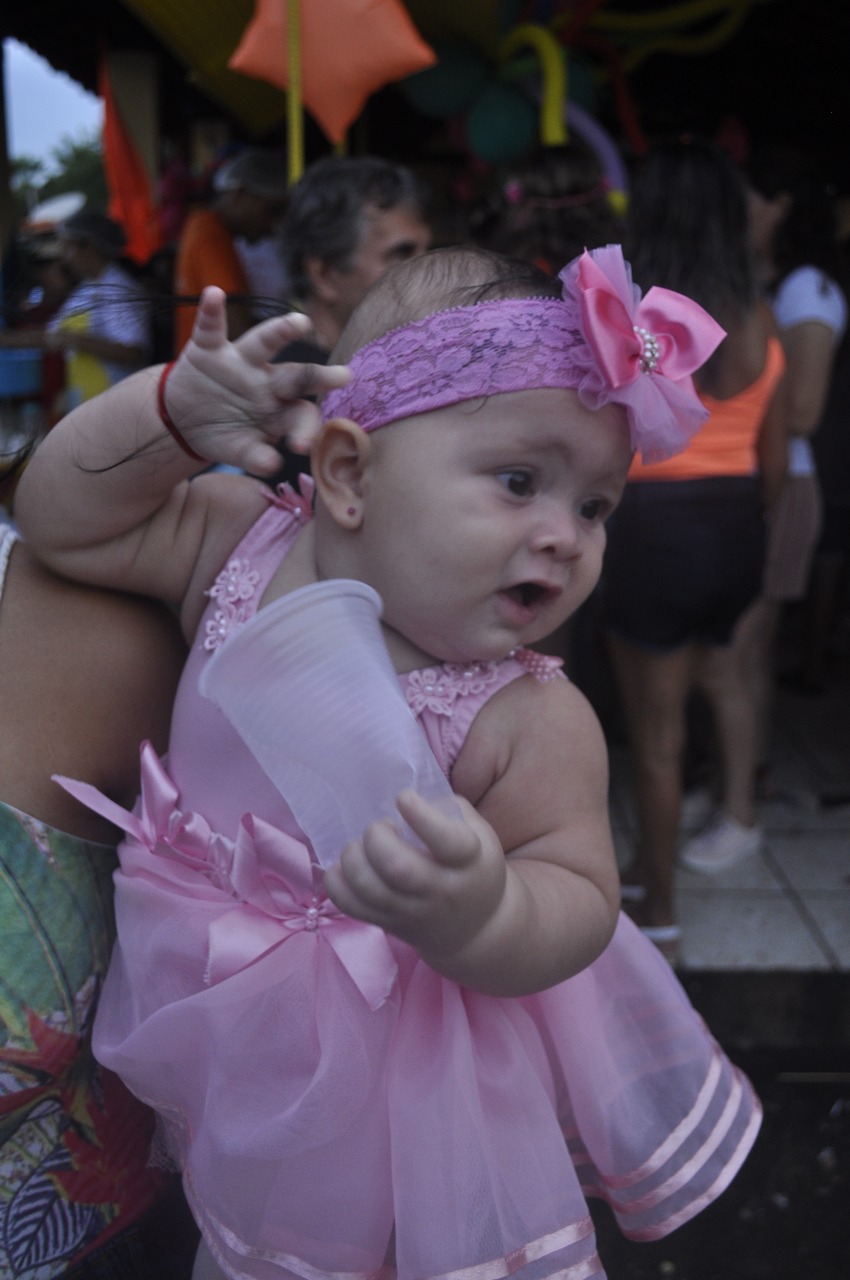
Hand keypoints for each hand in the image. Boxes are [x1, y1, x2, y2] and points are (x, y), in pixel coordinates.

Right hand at [163, 287, 350, 473]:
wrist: (184, 421)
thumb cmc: (225, 434)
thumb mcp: (240, 449)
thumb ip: (256, 456)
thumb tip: (272, 464)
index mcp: (281, 410)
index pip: (302, 415)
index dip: (305, 430)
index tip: (302, 446)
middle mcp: (268, 381)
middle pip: (298, 377)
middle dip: (320, 377)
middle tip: (345, 377)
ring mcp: (240, 362)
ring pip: (264, 343)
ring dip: (282, 331)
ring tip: (300, 322)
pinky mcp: (209, 348)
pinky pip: (210, 327)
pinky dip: (211, 311)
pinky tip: (215, 295)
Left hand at [324, 791, 507, 968]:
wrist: (474, 928)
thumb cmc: (472, 867)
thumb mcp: (479, 835)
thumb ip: (450, 810)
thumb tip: (412, 796)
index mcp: (468, 861)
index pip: (446, 841)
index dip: (421, 816)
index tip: (403, 798)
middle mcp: (441, 890)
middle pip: (398, 868)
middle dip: (377, 838)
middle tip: (380, 827)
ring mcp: (412, 912)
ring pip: (370, 889)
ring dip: (353, 859)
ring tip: (359, 847)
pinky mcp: (389, 924)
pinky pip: (352, 907)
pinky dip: (336, 883)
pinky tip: (342, 867)